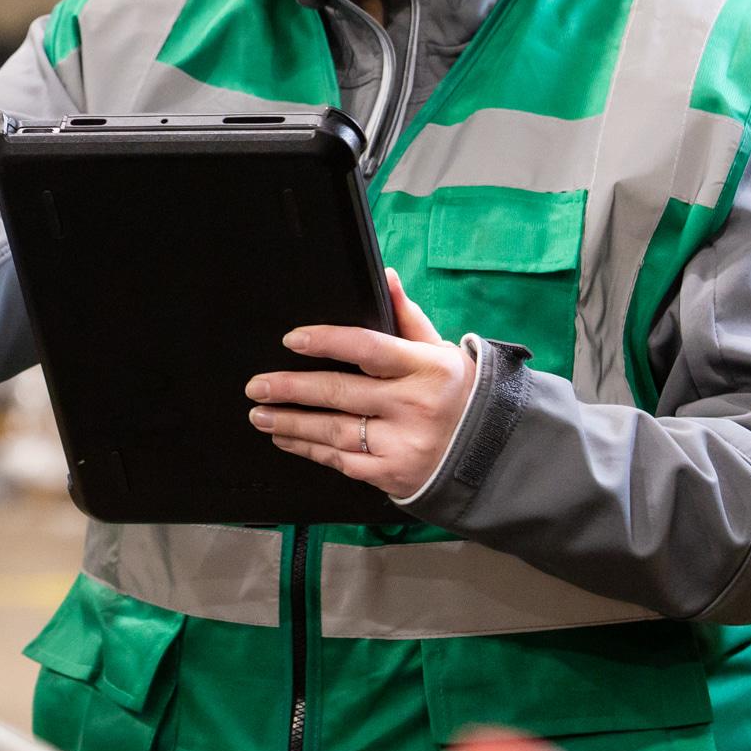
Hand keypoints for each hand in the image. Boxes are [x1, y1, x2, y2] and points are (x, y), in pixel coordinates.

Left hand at [245, 268, 475, 497]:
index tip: (292, 340)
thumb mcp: (440, 351)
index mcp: (425, 367)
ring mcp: (403, 443)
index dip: (327, 342)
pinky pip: (341, 461)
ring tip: (260, 414)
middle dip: (291, 389)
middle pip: (340, 393)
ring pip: (333, 431)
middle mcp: (413, 405)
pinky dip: (310, 450)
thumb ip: (407, 317)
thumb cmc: (458, 393)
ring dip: (291, 423)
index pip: (368, 347)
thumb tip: (386, 275)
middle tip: (257, 387)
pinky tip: (287, 439)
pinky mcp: (393, 475)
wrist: (493, 452)